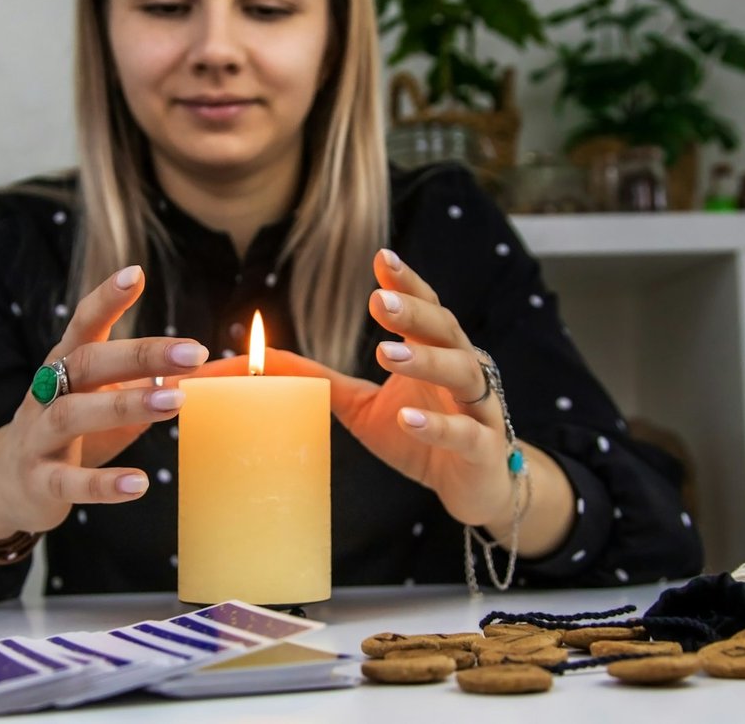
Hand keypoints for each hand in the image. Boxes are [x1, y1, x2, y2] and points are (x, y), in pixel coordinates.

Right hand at [0, 265, 209, 537]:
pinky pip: (69, 482)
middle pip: (87, 363)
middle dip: (140, 353)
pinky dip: (104, 484)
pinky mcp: (39, 480)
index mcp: (64, 365)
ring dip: (125, 406)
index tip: (136, 274)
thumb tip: (205, 365)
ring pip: (73, 415)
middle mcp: (47, 392)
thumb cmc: (69, 431)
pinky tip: (140, 483)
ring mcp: (38, 436)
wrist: (5, 483)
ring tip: (174, 401)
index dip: (106, 298)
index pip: (83, 324)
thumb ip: (144, 382)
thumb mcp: (102, 398)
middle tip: (193, 350)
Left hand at [209, 250, 565, 538]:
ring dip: (426, 360)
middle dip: (414, 312)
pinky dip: (439, 425)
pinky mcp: (484, 450)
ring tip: (386, 352)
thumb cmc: (420, 436)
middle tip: (378, 300)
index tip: (381, 258)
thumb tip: (261, 356)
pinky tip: (409, 418)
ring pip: (462, 373)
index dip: (406, 282)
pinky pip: (466, 432)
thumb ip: (321, 380)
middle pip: (445, 330)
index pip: (425, 307)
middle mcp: (462, 370)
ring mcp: (479, 409)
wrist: (474, 486)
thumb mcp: (362, 406)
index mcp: (434, 352)